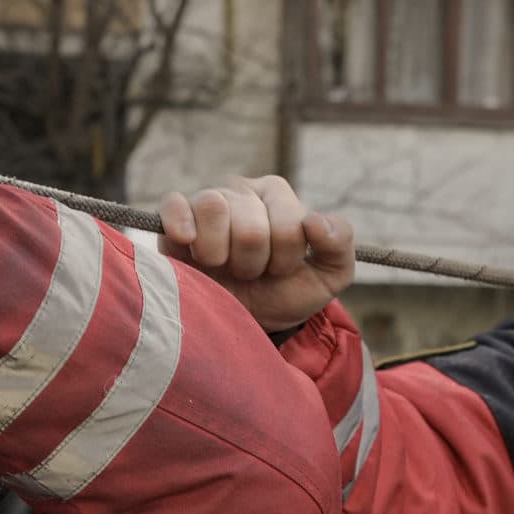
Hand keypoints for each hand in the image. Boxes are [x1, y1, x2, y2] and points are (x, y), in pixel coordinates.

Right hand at [160, 176, 355, 332]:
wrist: (240, 323)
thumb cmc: (281, 294)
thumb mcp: (326, 277)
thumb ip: (340, 245)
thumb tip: (314, 221)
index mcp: (278, 196)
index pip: (288, 224)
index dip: (285, 259)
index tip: (279, 271)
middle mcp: (241, 190)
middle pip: (250, 226)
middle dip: (253, 263)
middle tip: (248, 273)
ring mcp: (205, 202)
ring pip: (214, 209)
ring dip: (220, 255)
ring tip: (221, 267)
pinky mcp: (173, 219)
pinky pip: (174, 205)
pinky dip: (181, 225)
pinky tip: (189, 244)